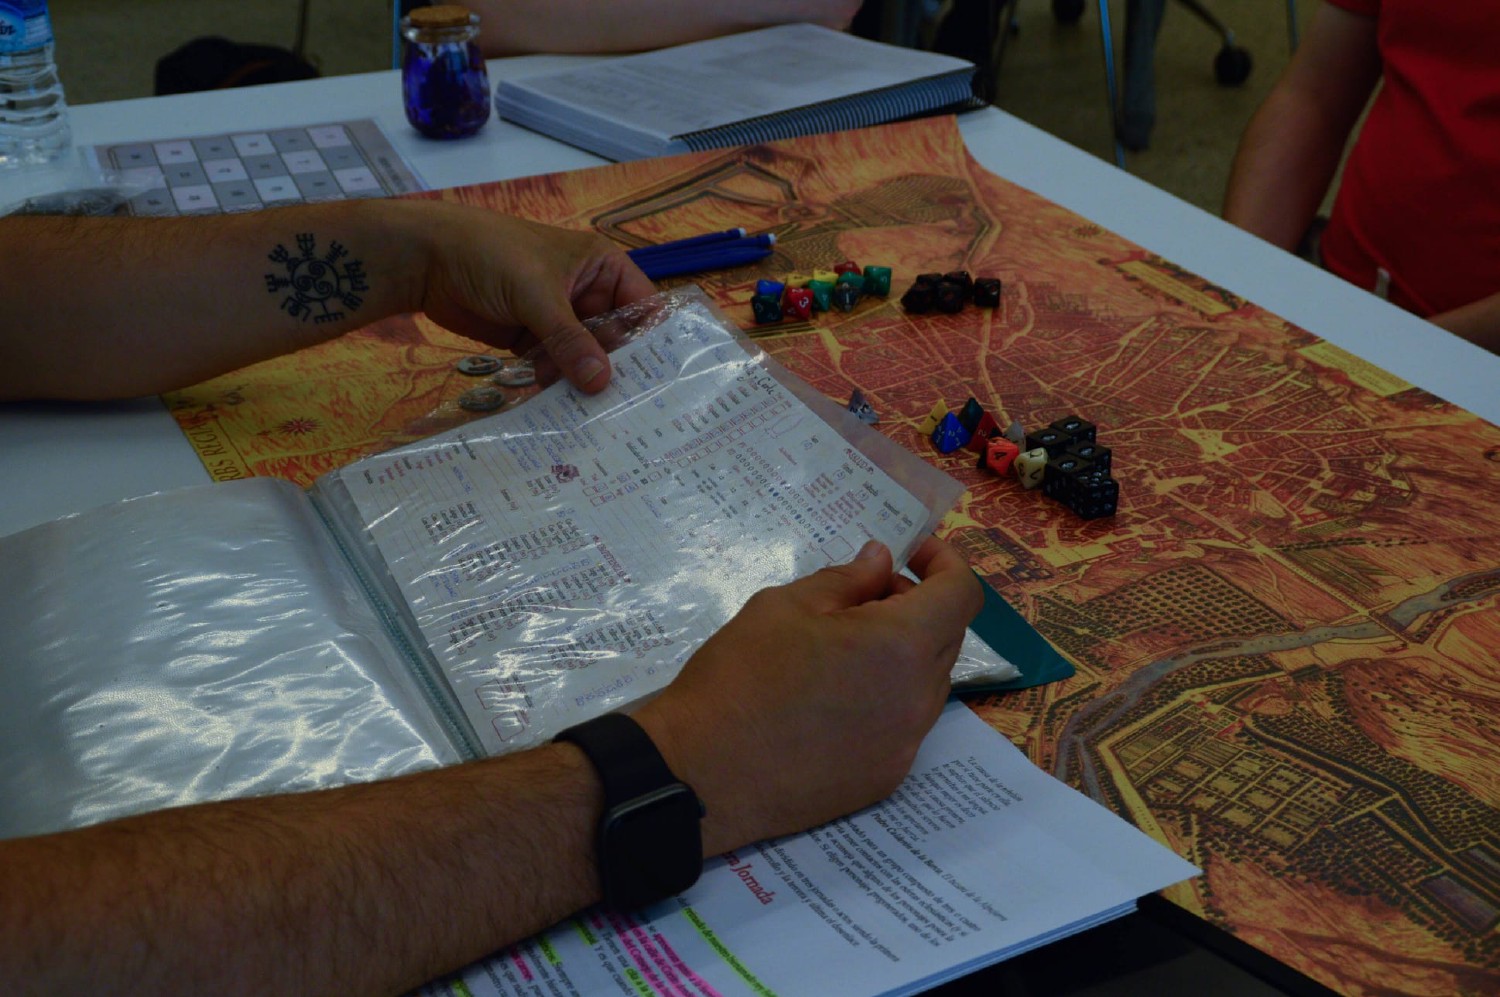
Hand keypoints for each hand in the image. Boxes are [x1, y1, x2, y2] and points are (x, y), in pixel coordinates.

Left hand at [409, 203, 656, 391]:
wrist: (427, 260)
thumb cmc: (491, 256)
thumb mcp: (536, 294)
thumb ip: (569, 339)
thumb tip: (601, 383)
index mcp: (602, 268)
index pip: (643, 307)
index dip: (652, 342)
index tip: (659, 381)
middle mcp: (588, 294)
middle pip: (616, 340)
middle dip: (617, 370)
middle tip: (627, 411)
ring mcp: (560, 319)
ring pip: (585, 359)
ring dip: (584, 383)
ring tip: (594, 418)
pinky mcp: (533, 341)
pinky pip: (555, 368)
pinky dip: (557, 386)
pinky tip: (562, 412)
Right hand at [637, 536, 981, 855]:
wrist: (702, 774)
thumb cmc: (740, 676)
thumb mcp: (785, 606)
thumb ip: (846, 580)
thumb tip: (880, 562)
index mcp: (902, 646)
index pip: (961, 593)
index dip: (944, 562)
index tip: (912, 552)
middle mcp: (920, 699)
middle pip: (947, 637)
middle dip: (916, 605)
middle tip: (861, 597)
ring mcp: (906, 745)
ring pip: (927, 682)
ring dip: (902, 653)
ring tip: (840, 649)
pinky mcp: (885, 778)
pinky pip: (904, 724)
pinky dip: (885, 698)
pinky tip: (831, 700)